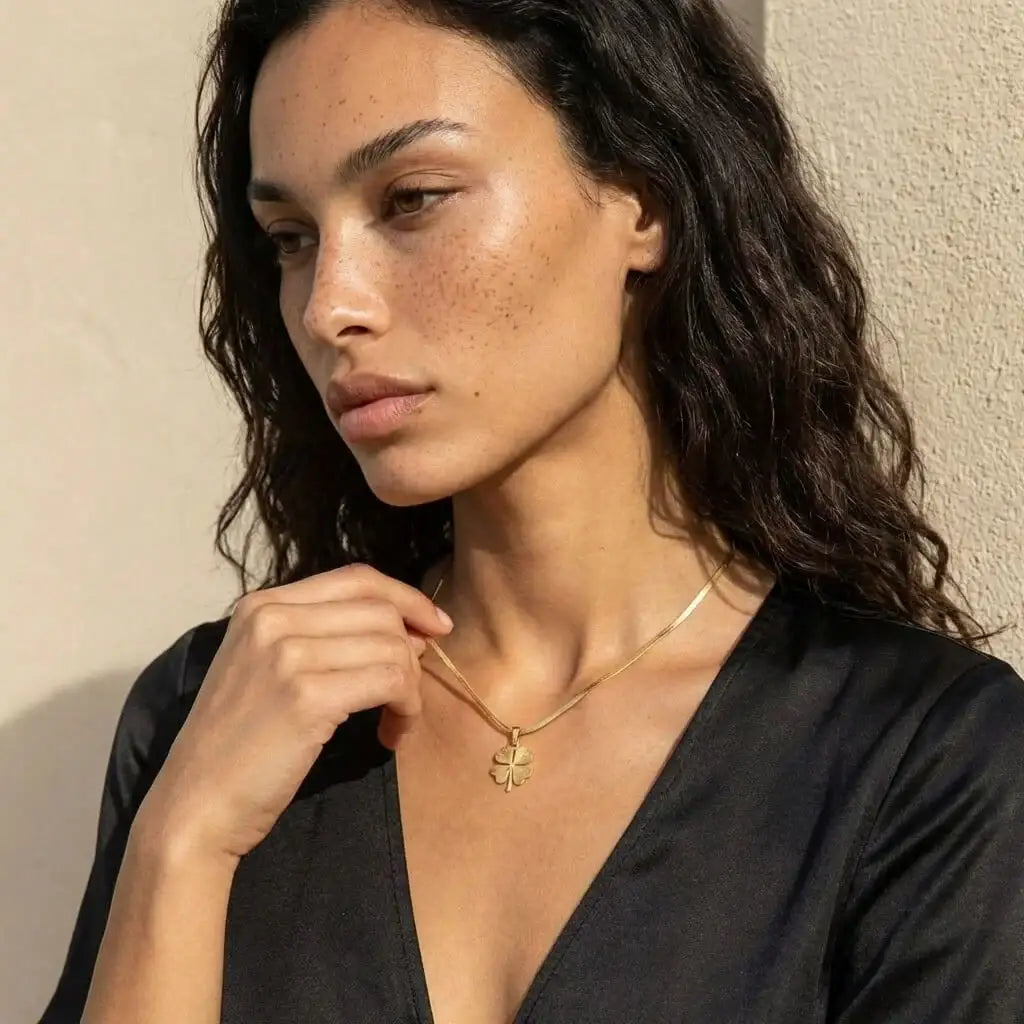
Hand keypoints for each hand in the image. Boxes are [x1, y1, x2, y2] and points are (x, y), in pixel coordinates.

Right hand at [134, 562, 452, 865]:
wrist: (195, 807)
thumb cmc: (239, 747)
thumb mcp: (268, 670)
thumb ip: (324, 639)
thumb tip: (408, 632)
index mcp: (262, 605)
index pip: (357, 578)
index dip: (406, 598)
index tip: (436, 627)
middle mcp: (272, 618)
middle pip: (381, 609)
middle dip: (412, 650)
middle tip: (408, 693)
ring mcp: (287, 653)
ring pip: (392, 645)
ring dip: (411, 688)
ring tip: (398, 721)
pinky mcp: (307, 695)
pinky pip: (391, 681)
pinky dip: (407, 708)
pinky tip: (392, 734)